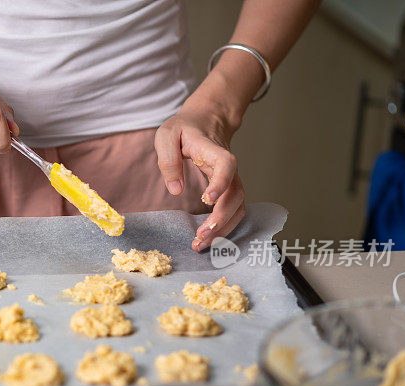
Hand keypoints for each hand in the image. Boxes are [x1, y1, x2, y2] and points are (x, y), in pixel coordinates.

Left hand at [155, 100, 244, 251]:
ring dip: (224, 228)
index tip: (208, 200)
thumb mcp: (166, 135)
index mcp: (213, 150)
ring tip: (201, 244)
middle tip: (201, 236)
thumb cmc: (183, 129)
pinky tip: (208, 238)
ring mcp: (231, 178)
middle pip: (236, 193)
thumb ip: (168, 159)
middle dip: (221, 218)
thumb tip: (176, 189)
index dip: (221, 182)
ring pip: (238, 206)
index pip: (226, 165)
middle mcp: (228, 167)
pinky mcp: (228, 188)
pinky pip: (233, 210)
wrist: (205, 121)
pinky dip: (224, 227)